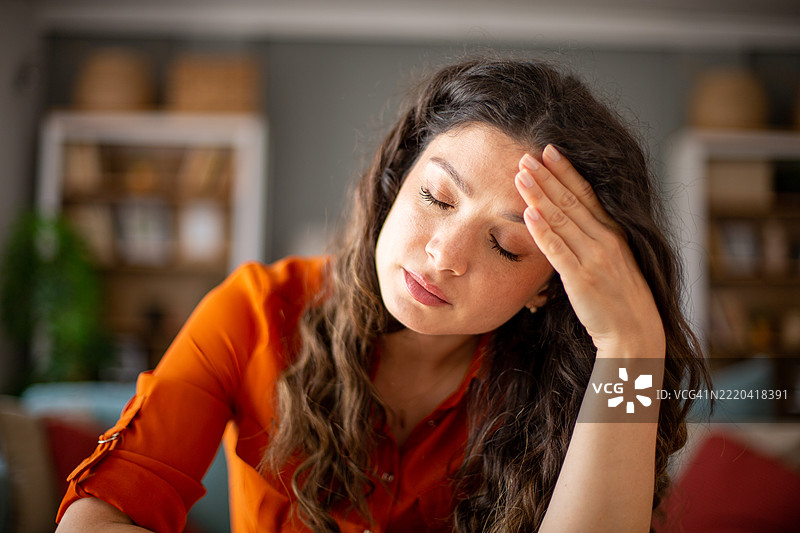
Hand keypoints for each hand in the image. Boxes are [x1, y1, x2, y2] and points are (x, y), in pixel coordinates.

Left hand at [514, 145, 664, 357]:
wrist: (635, 331)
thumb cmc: (620, 296)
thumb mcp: (615, 259)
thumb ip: (595, 237)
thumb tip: (570, 218)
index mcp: (614, 232)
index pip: (586, 193)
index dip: (566, 171)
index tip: (548, 150)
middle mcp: (605, 240)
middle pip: (570, 201)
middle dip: (546, 176)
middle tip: (525, 156)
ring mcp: (594, 258)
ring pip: (561, 220)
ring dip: (539, 195)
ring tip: (520, 175)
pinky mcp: (581, 279)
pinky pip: (558, 251)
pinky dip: (543, 231)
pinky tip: (528, 214)